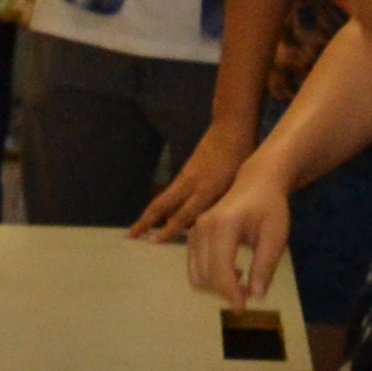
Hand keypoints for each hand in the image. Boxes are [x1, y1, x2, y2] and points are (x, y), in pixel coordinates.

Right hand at [132, 113, 256, 243]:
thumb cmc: (241, 156)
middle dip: (145, 221)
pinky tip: (163, 214)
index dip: (168, 230)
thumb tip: (209, 224)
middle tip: (130, 235)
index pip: (183, 215)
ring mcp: (185, 175)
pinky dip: (164, 205)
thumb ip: (221, 203)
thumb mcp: (237, 183)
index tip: (153, 242)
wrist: (230, 128)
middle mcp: (190, 184)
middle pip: (161, 205)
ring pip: (163, 198)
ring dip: (150, 213)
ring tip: (139, 227)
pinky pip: (172, 192)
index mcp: (206, 189)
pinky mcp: (185, 170)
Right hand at [181, 164, 293, 309]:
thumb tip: (256, 296)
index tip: (245, 308)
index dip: (231, 294)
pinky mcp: (192, 236)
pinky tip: (233, 270)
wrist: (256, 182)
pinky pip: (195, 266)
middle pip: (205, 276)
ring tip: (243, 279)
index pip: (220, 271)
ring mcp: (193, 232)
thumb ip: (264, 266)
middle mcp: (201, 229)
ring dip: (217, 286)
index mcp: (223, 227)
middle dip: (225, 291)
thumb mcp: (275, 236)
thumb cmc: (270, 207)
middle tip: (250, 292)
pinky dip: (211, 276)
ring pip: (197, 275)